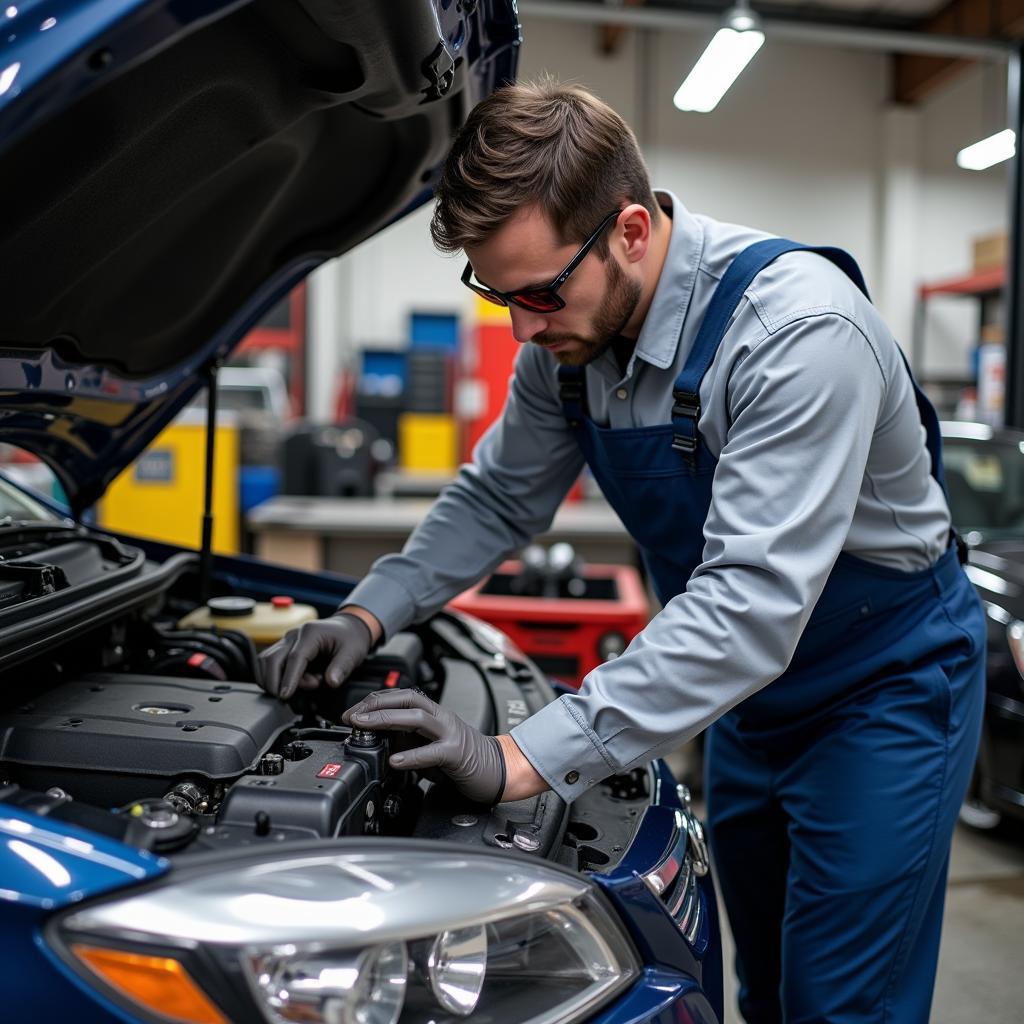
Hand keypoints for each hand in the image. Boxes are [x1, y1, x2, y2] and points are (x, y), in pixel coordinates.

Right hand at [258, 612, 372, 698]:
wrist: (348, 628)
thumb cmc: (350, 639)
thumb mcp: (353, 652)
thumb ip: (342, 667)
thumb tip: (331, 682)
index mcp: (310, 633)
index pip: (294, 658)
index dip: (289, 679)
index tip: (286, 695)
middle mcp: (293, 635)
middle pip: (272, 660)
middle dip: (275, 683)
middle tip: (291, 696)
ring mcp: (286, 641)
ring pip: (265, 662)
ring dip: (273, 680)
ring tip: (300, 686)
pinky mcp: (283, 649)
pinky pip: (268, 664)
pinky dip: (272, 677)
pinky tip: (291, 683)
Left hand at [342, 688, 505, 804]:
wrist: (498, 768)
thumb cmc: (462, 758)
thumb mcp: (427, 745)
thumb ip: (406, 739)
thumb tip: (376, 739)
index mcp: (432, 713)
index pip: (400, 697)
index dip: (374, 701)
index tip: (352, 713)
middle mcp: (440, 717)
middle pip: (406, 699)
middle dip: (375, 705)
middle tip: (351, 716)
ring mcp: (450, 733)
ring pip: (417, 717)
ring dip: (387, 719)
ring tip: (365, 727)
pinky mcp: (458, 753)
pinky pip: (433, 751)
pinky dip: (412, 755)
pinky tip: (395, 760)